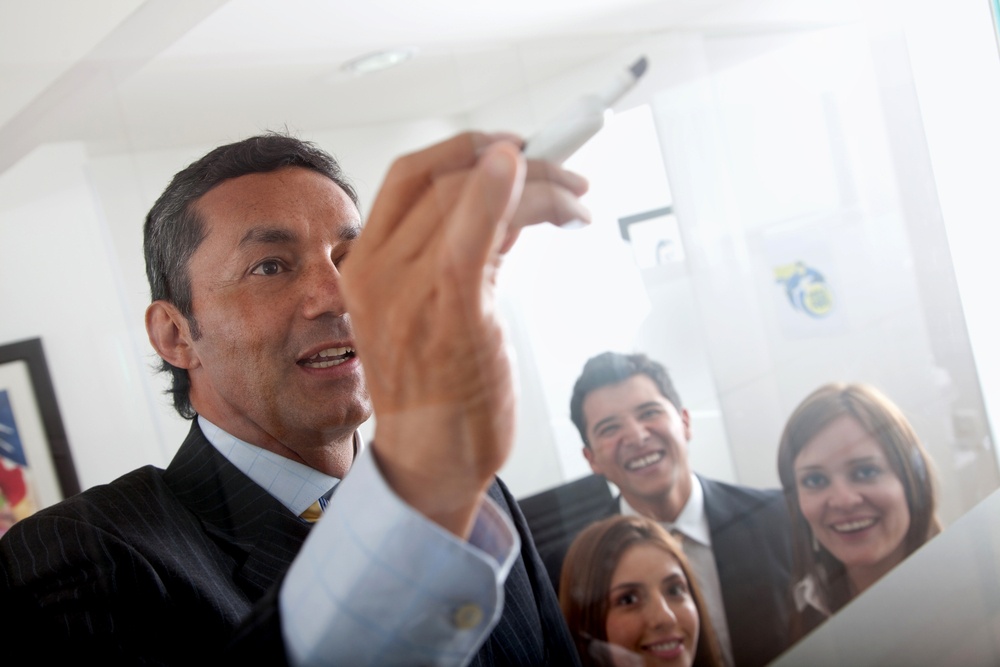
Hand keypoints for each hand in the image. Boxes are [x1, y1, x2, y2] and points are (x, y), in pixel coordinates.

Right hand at [340, 132, 588, 536]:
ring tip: (577, 202)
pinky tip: (561, 200)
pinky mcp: (451, 314)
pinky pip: (478, 236)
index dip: (465, 148)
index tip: (511, 148)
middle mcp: (377, 271)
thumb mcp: (431, 310)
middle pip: (447, 176)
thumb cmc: (436, 393)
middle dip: (516, 160)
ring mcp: (410, 292)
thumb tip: (508, 201)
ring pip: (472, 196)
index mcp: (365, 266)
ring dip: (540, 184)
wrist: (429, 464)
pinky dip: (519, 200)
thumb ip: (460, 253)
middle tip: (562, 173)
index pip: (410, 175)